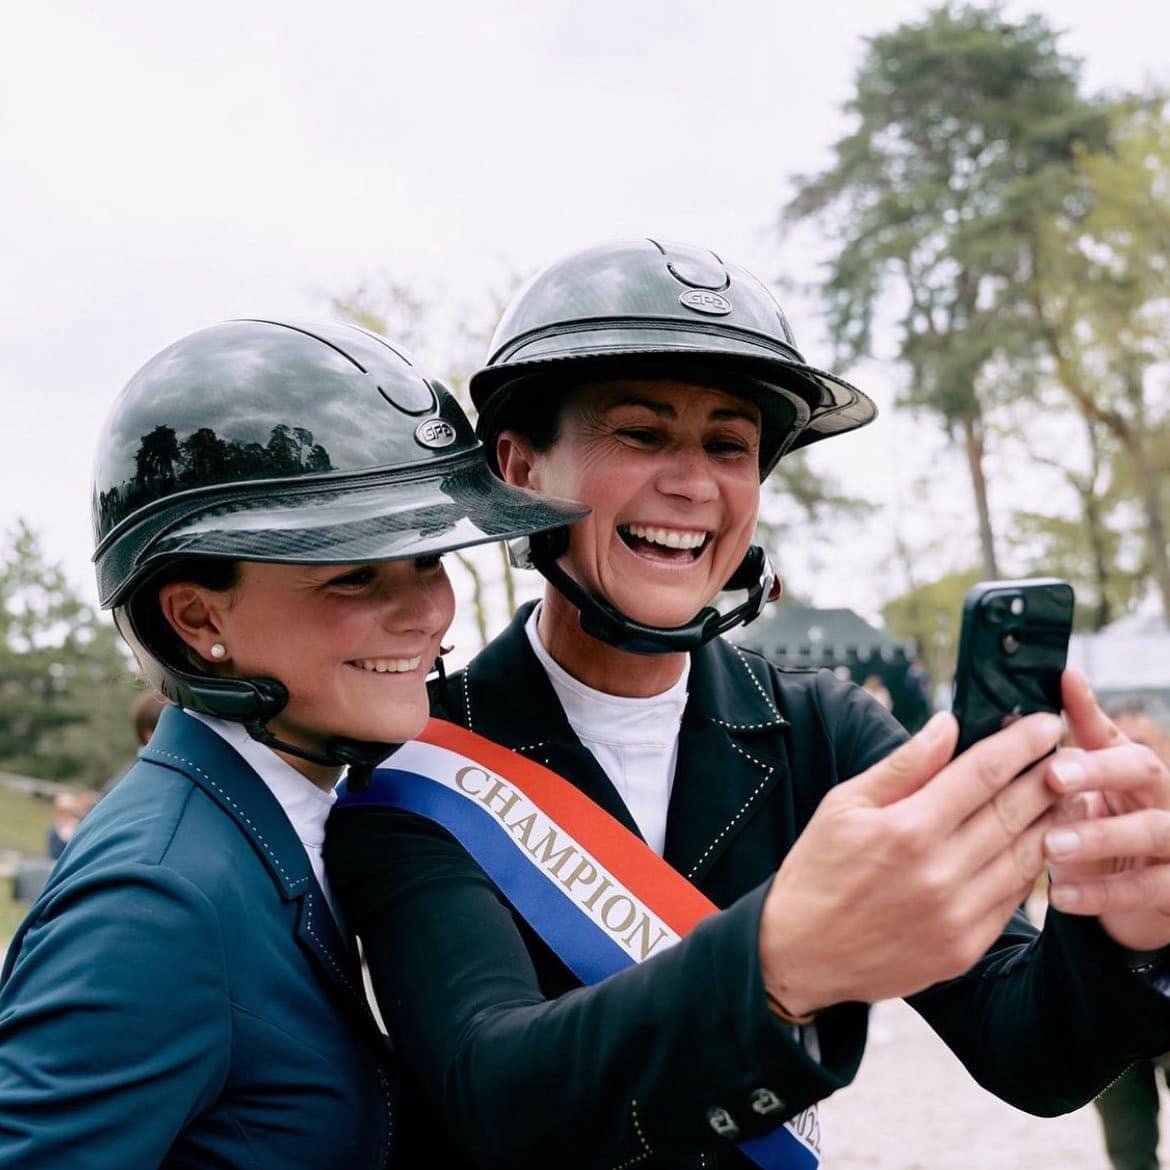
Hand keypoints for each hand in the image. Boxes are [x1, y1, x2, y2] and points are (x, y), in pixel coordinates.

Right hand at [759, 709, 1062, 1015]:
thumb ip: (903, 766)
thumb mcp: (844, 804)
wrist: (800, 953)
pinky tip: (1038, 843)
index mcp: (906, 829)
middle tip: (1069, 753)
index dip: (1019, 744)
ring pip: (1024, 856)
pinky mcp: (964, 948)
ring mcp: (956, 915)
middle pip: (1012, 811)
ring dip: (1051, 821)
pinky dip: (1031, 867)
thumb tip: (946, 725)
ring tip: (1066, 794)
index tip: (1045, 723)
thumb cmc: (818, 870)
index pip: (981, 773)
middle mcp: (939, 872)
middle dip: (1046, 776)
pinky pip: (1014, 899)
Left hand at [1044, 670, 1169, 949]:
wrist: (1133, 902)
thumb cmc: (1094, 835)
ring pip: (1152, 829)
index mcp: (1127, 768)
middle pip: (1143, 767)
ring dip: (1099, 836)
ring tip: (1049, 845)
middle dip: (1099, 769)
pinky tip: (1060, 897)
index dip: (1087, 708)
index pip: (1108, 732)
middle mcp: (1160, 795)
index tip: (1064, 682)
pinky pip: (1149, 889)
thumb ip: (1049, 768)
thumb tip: (1007, 727)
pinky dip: (1102, 893)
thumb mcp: (1073, 801)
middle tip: (1054, 775)